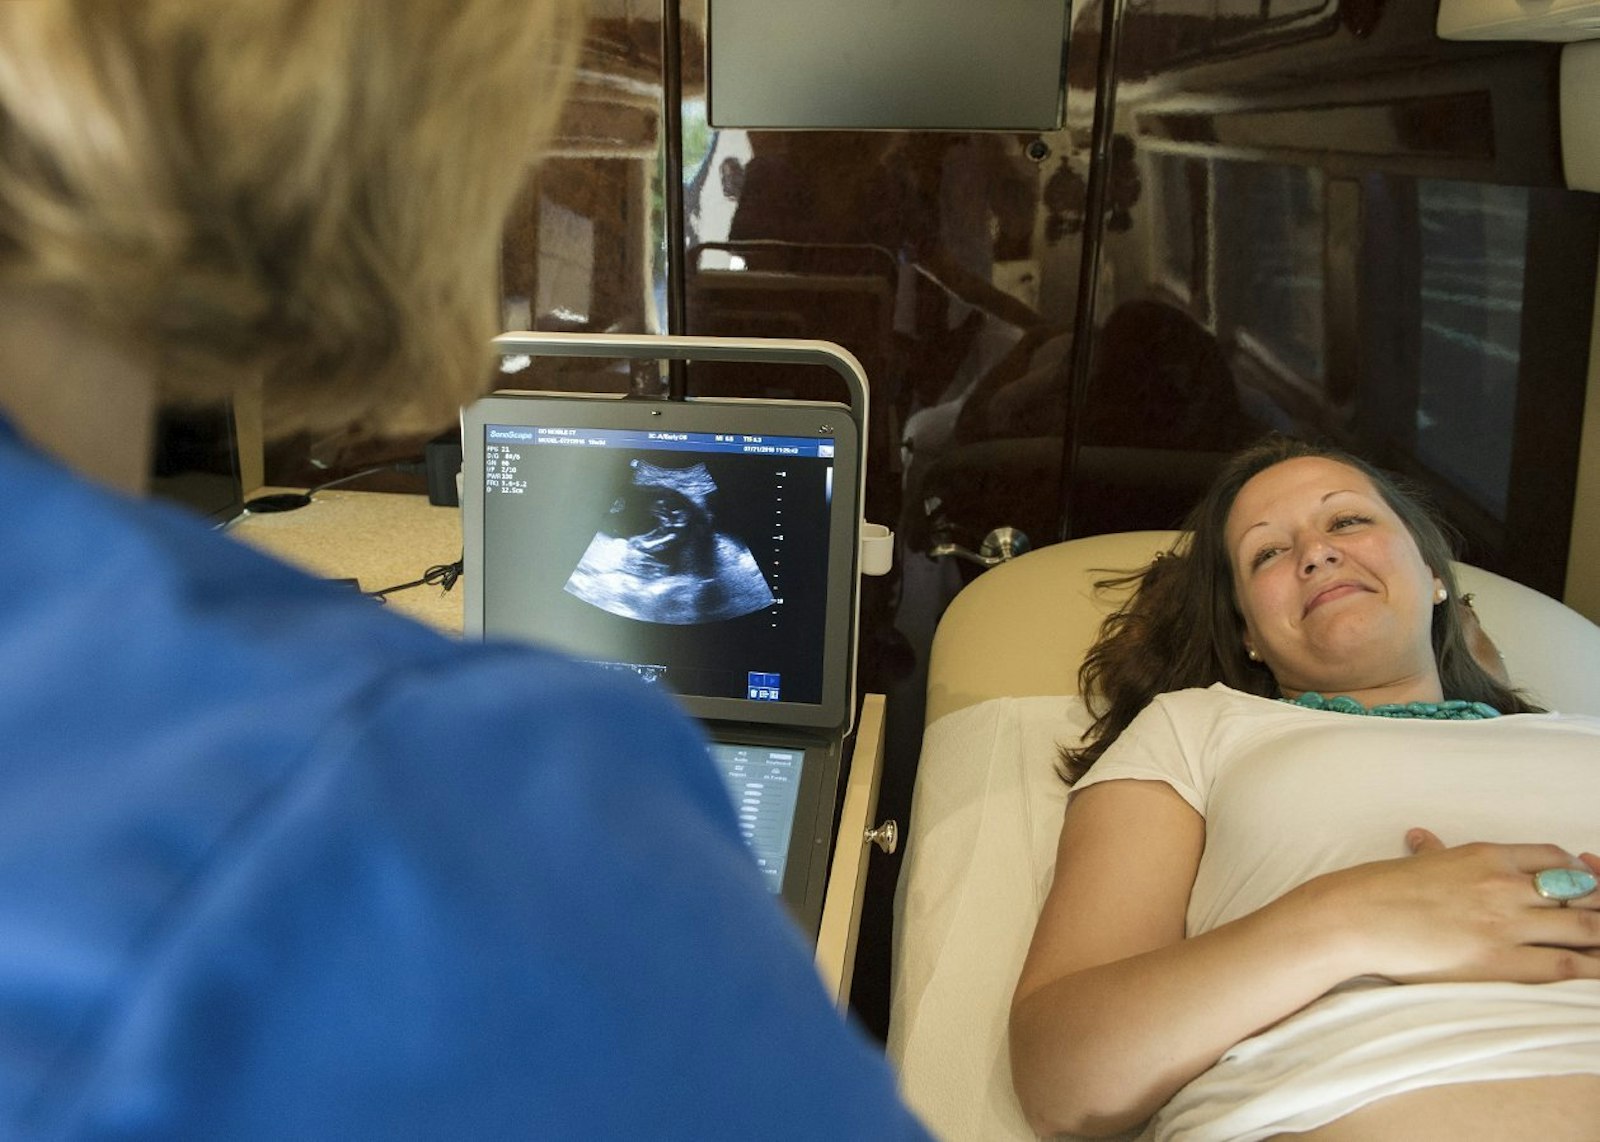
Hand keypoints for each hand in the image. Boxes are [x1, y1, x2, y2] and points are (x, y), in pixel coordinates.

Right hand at [1303, 829, 1599, 985]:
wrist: (1355, 917)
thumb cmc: (1378, 888)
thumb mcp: (1417, 862)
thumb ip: (1433, 852)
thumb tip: (1422, 838)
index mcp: (1485, 855)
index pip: (1555, 857)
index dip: (1580, 871)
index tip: (1584, 884)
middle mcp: (1504, 885)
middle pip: (1580, 891)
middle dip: (1597, 904)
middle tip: (1597, 916)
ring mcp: (1505, 923)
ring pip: (1583, 927)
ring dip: (1599, 934)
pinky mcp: (1500, 960)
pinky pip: (1564, 965)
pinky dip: (1591, 968)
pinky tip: (1596, 969)